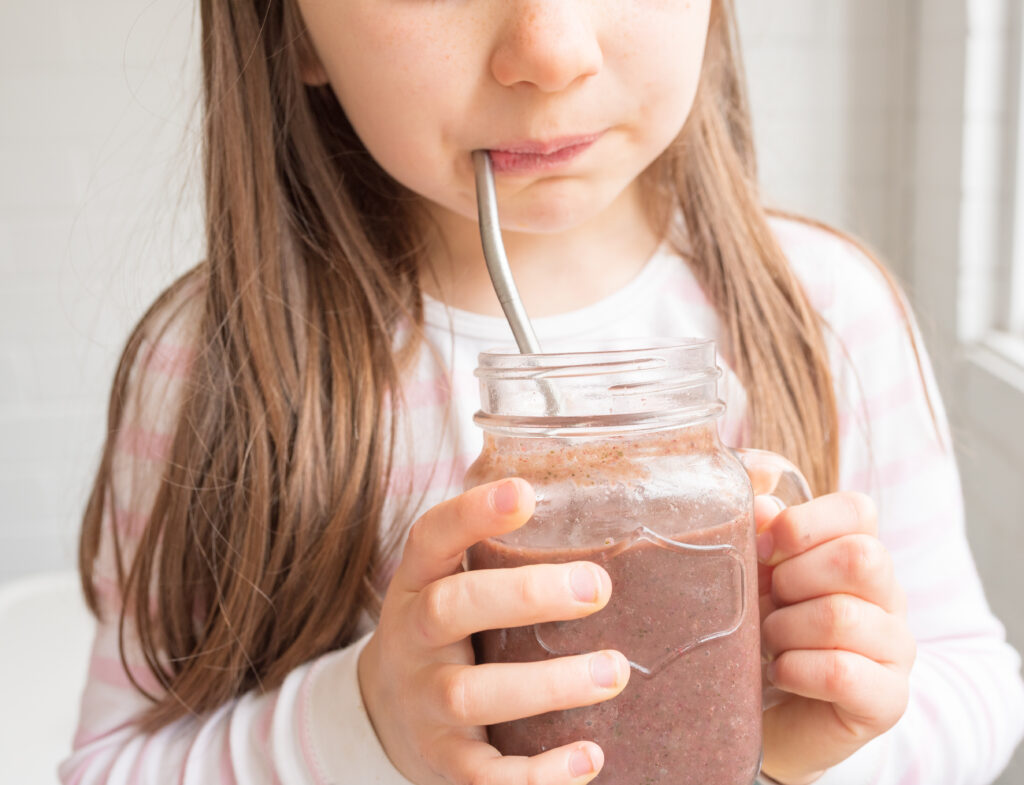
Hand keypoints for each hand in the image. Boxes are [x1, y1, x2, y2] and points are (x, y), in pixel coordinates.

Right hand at [357, 478, 629, 784]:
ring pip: (473, 694)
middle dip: (524, 596)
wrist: (384, 712)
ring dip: (548, 684)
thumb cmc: (446, 630)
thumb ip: (500, 549)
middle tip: (597, 587)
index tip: (525, 494)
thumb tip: (587, 488)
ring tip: (614, 671)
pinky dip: (536, 774)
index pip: (431, 536)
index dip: (472, 513)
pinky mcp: (444, 759)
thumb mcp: (452, 581)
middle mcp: (412, 638)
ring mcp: (424, 701)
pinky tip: (590, 757)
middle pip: (450, 608)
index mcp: (418, 582)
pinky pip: (484, 774)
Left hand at [754, 492, 915, 784]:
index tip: (765, 548)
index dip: (803, 523)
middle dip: (794, 578)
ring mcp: (896, 649)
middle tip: (770, 603)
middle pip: (860, 557)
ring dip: (784, 629)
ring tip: (770, 642)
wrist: (769, 714)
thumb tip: (765, 506)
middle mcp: (890, 597)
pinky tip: (782, 672)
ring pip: (841, 616)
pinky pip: (839, 672)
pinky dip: (794, 669)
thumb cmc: (767, 634)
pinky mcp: (887, 699)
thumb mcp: (757, 577)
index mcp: (861, 555)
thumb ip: (763, 535)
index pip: (857, 510)